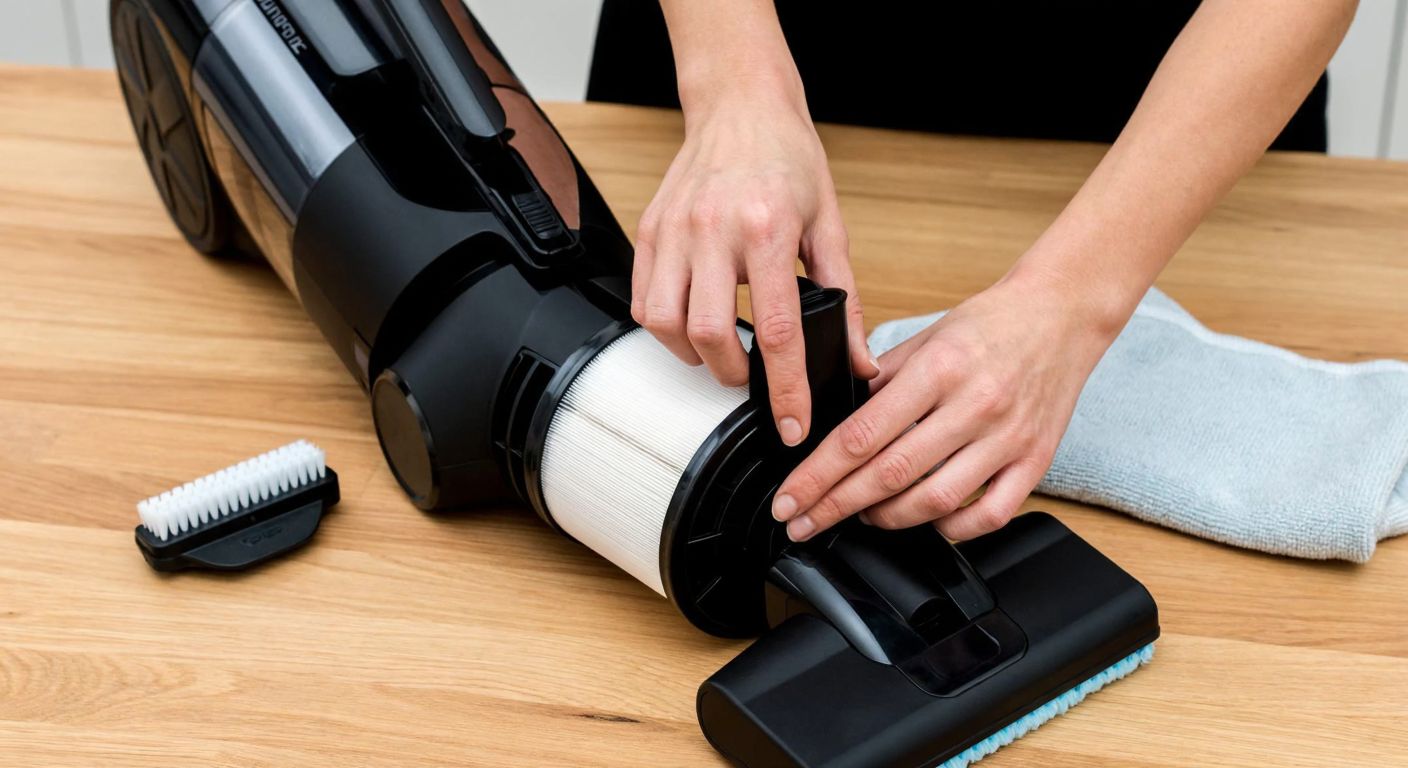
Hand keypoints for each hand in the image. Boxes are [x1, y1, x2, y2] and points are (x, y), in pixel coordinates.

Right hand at [631, 84, 876, 446]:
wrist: (740, 106)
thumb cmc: (788, 160)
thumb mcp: (830, 226)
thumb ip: (844, 298)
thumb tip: (859, 360)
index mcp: (767, 230)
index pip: (775, 331)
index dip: (785, 389)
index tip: (791, 425)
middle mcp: (714, 230)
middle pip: (709, 336)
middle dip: (732, 376)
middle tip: (751, 381)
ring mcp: (674, 230)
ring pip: (665, 324)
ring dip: (693, 355)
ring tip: (719, 353)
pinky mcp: (649, 230)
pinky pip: (642, 300)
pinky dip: (666, 328)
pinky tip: (691, 322)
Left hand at [771, 271, 1119, 540]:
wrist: (1062, 314)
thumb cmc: (992, 324)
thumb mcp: (926, 338)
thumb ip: (881, 381)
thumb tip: (835, 424)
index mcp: (939, 370)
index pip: (861, 436)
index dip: (817, 475)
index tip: (789, 499)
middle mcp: (974, 406)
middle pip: (889, 474)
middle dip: (834, 506)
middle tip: (802, 523)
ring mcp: (1007, 439)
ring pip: (934, 502)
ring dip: (886, 519)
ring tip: (860, 518)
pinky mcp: (1035, 462)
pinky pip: (988, 516)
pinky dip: (951, 529)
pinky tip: (927, 522)